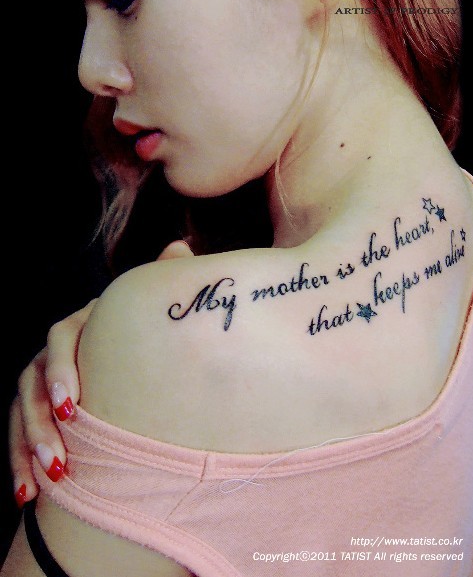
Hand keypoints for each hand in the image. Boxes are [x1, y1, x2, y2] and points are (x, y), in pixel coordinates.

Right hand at [9, 240, 193, 507]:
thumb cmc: (146, 334)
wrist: (134, 358)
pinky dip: (19, 465)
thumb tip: (180, 249)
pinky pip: (17, 437)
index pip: (62, 340)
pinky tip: (27, 497)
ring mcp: (38, 382)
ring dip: (28, 449)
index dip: (62, 370)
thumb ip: (162, 280)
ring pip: (20, 412)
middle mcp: (54, 351)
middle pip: (32, 381)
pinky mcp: (33, 412)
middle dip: (41, 422)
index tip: (73, 407)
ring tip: (45, 484)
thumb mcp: (151, 311)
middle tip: (61, 458)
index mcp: (82, 325)